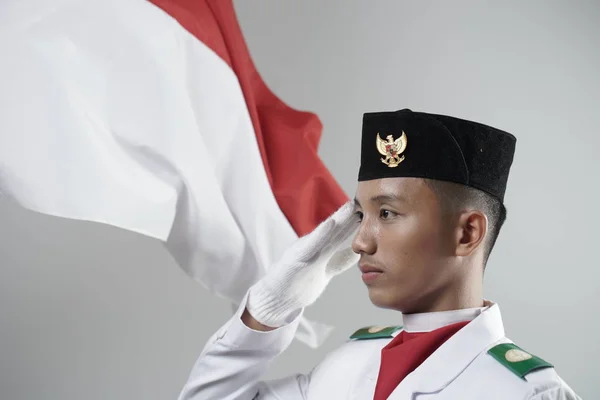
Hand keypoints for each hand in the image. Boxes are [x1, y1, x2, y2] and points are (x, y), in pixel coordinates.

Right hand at [245, 201, 359, 327]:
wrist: (274, 298)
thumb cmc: (297, 284)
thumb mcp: (324, 270)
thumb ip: (339, 261)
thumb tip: (358, 253)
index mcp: (321, 250)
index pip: (341, 235)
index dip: (355, 223)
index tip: (370, 211)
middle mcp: (312, 247)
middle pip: (335, 229)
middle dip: (350, 215)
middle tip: (364, 200)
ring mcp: (304, 252)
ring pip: (325, 233)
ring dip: (339, 219)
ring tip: (351, 206)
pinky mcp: (296, 260)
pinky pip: (311, 245)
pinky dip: (321, 234)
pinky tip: (331, 223)